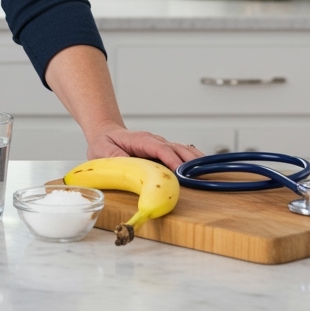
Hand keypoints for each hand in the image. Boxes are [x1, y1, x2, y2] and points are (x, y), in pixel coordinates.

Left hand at [86, 128, 205, 170]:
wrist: (106, 135)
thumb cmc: (105, 144)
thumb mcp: (102, 152)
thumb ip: (115, 159)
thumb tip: (128, 167)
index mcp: (140, 140)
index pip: (159, 147)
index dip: (171, 158)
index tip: (179, 170)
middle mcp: (154, 141)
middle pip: (176, 148)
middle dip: (188, 160)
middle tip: (199, 174)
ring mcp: (160, 146)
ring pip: (182, 150)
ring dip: (194, 160)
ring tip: (207, 171)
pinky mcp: (163, 153)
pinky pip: (181, 155)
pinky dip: (193, 161)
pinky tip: (203, 168)